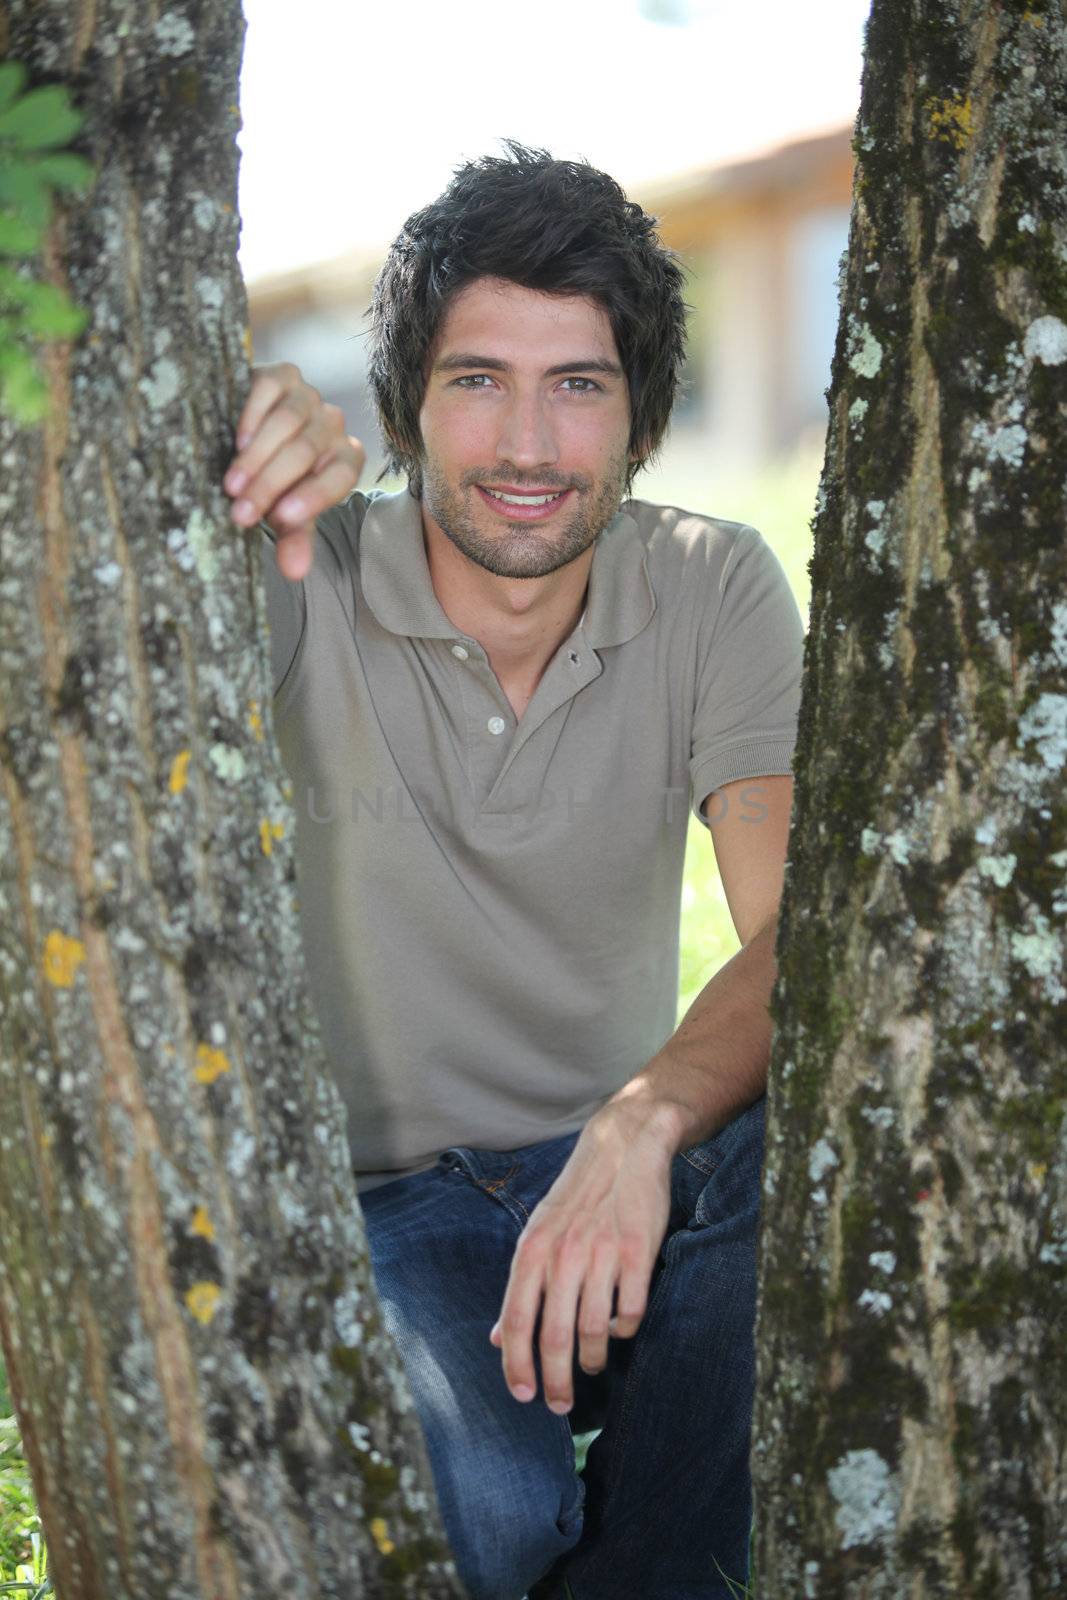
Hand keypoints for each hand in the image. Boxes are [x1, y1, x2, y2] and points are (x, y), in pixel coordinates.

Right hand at [224, 361, 365, 581]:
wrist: (248, 436)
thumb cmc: (273, 482)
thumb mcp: (284, 512)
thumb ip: (294, 537)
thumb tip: (294, 571)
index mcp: (343, 460)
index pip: (339, 477)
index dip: (314, 497)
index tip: (283, 518)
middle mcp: (331, 426)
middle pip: (306, 453)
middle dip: (272, 486)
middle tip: (241, 513)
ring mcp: (308, 397)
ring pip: (289, 422)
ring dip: (258, 456)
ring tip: (232, 485)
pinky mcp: (282, 374)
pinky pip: (270, 389)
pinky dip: (253, 415)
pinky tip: (236, 440)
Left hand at [488, 1105, 674, 1413]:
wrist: (623, 1148)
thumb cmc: (577, 1199)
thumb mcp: (538, 1235)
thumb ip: (520, 1288)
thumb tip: (495, 1339)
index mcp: (531, 1251)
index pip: (515, 1321)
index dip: (516, 1366)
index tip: (523, 1397)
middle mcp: (562, 1255)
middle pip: (554, 1336)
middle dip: (556, 1381)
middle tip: (559, 1405)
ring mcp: (601, 1254)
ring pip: (594, 1331)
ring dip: (593, 1359)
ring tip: (593, 1365)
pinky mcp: (636, 1253)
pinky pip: (630, 1312)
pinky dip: (625, 1329)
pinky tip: (621, 1326)